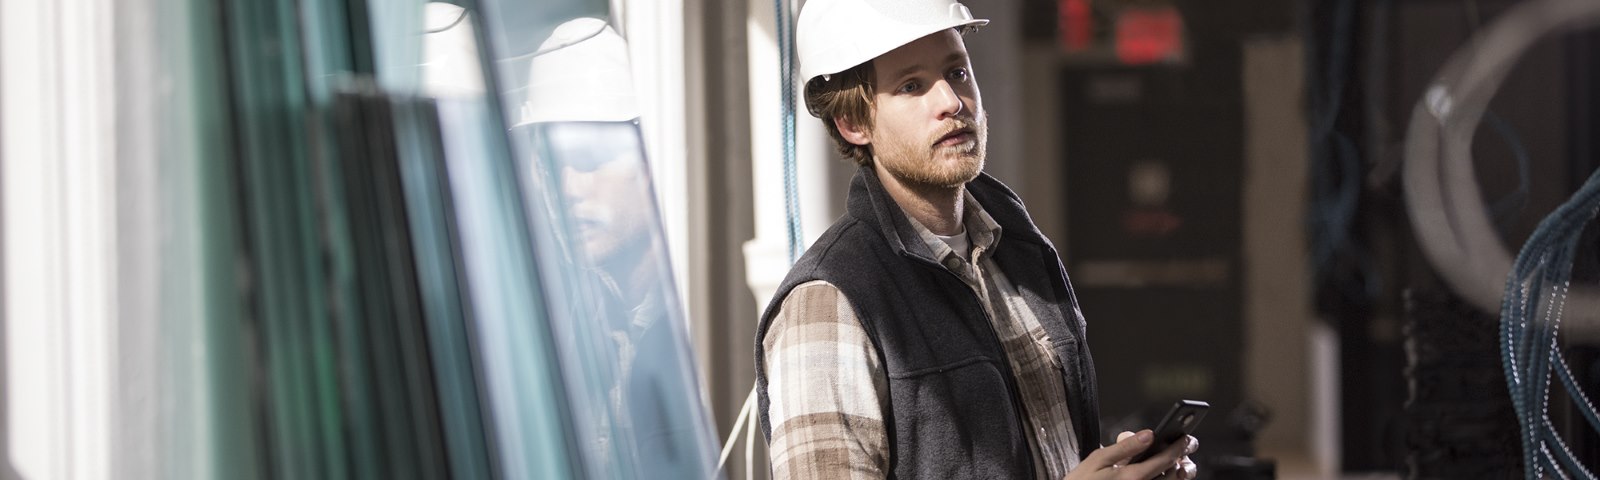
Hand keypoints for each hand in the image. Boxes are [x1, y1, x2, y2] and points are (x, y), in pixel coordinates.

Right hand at [1061, 430, 1198, 479]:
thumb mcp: (1098, 460)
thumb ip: (1125, 447)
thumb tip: (1148, 434)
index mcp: (1132, 477)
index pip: (1165, 460)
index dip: (1179, 447)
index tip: (1186, 438)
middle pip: (1174, 476)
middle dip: (1182, 460)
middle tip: (1185, 450)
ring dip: (1178, 474)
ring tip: (1178, 464)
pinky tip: (1163, 475)